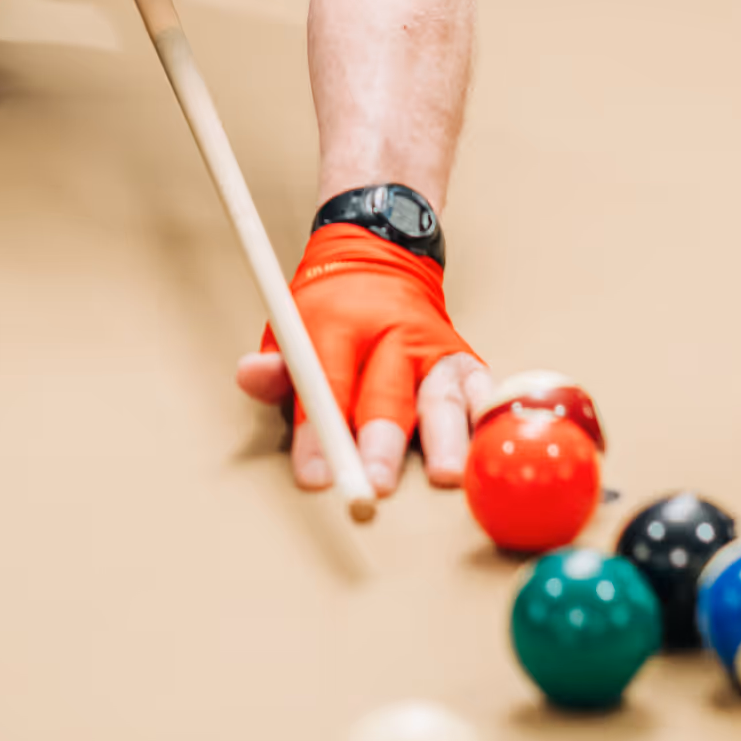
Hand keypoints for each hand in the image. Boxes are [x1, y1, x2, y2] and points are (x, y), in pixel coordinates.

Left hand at [236, 223, 488, 497]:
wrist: (383, 257)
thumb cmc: (333, 308)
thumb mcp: (292, 324)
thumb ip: (276, 363)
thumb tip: (252, 376)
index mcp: (341, 324)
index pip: (327, 381)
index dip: (318, 431)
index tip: (314, 476)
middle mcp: (393, 335)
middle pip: (388, 393)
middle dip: (381, 442)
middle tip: (374, 483)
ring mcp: (434, 349)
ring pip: (443, 395)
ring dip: (444, 437)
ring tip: (443, 474)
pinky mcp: (467, 363)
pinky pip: (483, 393)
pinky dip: (488, 420)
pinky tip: (488, 450)